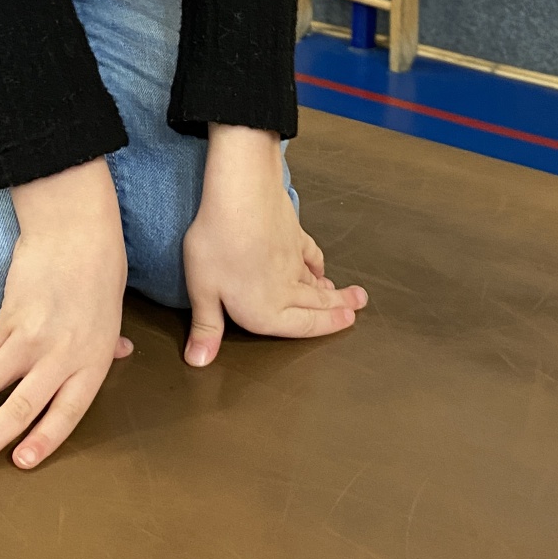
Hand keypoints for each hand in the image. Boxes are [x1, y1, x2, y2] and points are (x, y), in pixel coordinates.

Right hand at [0, 158, 130, 471]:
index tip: (20, 462)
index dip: (43, 441)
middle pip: (22, 408)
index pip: (66, 414)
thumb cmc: (101, 270)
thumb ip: (109, 343)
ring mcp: (32, 338)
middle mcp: (62, 356)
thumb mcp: (112, 314)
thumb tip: (121, 356)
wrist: (75, 230)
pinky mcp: (8, 318)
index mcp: (93, 362)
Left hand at [182, 126, 366, 367]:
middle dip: (339, 309)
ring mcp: (293, 260)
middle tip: (358, 307)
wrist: (241, 195)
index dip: (325, 327)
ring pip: (316, 281)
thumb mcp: (203, 290)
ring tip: (349, 294)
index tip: (348, 322)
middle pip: (317, 304)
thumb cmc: (218, 245)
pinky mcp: (293, 234)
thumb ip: (207, 327)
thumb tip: (199, 363)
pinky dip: (318, 262)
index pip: (302, 326)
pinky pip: (311, 253)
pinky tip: (320, 265)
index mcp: (266, 310)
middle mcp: (286, 289)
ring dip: (333, 290)